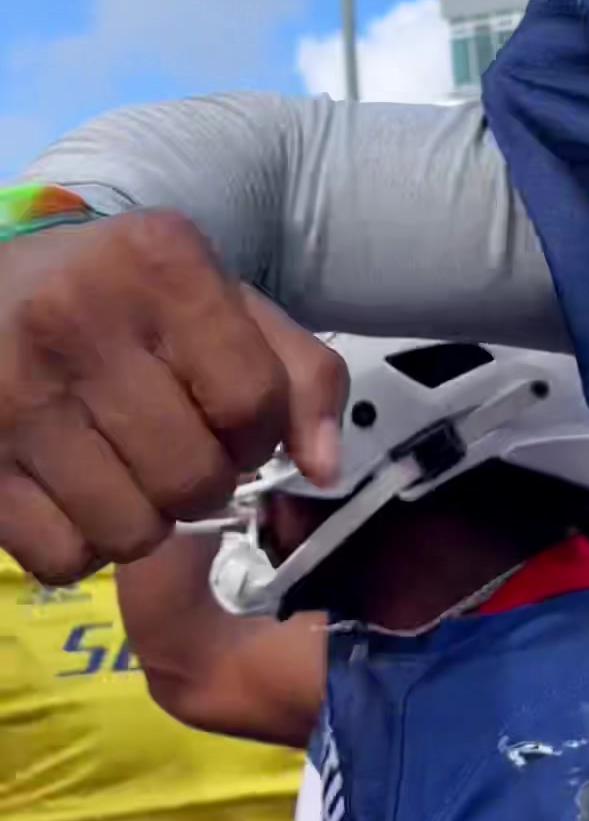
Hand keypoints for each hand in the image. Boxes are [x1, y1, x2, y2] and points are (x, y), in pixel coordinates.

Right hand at [0, 210, 346, 582]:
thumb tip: (326, 468)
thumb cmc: (127, 300)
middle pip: (195, 477)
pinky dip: (82, 544)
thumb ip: (298, 373)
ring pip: (132, 531)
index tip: (231, 418)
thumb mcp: (222, 302)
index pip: (254, 401)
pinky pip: (64, 558)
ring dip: (146, 519)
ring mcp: (13, 393)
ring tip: (124, 468)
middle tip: (174, 445)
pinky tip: (73, 489)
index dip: (259, 432)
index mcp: (158, 262)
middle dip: (205, 480)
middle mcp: (76, 318)